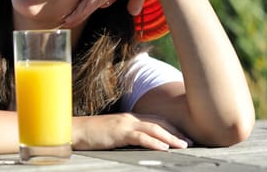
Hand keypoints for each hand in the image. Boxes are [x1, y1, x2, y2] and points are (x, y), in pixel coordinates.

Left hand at [63, 0, 158, 27]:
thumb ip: (134, 1)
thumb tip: (132, 12)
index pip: (95, 1)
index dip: (85, 10)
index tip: (76, 18)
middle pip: (88, 1)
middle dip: (77, 13)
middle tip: (65, 22)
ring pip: (88, 0)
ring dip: (77, 13)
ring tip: (66, 21)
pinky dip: (84, 6)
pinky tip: (76, 14)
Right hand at [72, 113, 191, 150]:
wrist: (76, 130)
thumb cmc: (93, 134)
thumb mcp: (114, 133)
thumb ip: (127, 135)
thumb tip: (140, 142)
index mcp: (130, 118)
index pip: (156, 120)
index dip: (171, 128)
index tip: (183, 137)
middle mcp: (130, 118)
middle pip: (159, 123)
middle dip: (176, 132)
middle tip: (190, 142)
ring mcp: (125, 124)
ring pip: (154, 128)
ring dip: (170, 137)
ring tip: (183, 146)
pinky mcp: (119, 132)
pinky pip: (140, 137)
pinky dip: (154, 142)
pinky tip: (163, 148)